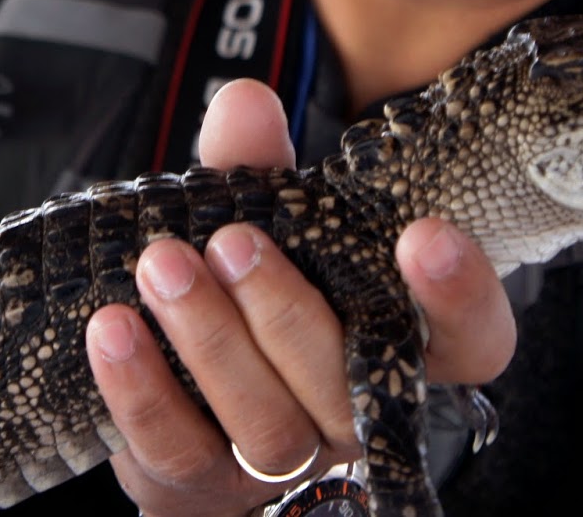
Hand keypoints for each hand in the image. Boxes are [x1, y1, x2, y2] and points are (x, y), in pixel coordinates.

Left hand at [85, 79, 515, 516]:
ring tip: (161, 265)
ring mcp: (280, 460)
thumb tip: (245, 103)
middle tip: (233, 242)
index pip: (469, 341)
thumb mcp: (253, 216)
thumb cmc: (236, 292)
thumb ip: (256, 166)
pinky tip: (113, 327)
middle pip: (348, 388)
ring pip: (266, 424)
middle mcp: (350, 411)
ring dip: (210, 340)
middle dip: (287, 311)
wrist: (167, 385)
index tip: (425, 232)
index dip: (461, 296)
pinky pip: (177, 450)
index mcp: (395, 341)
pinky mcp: (200, 486)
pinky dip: (141, 387)